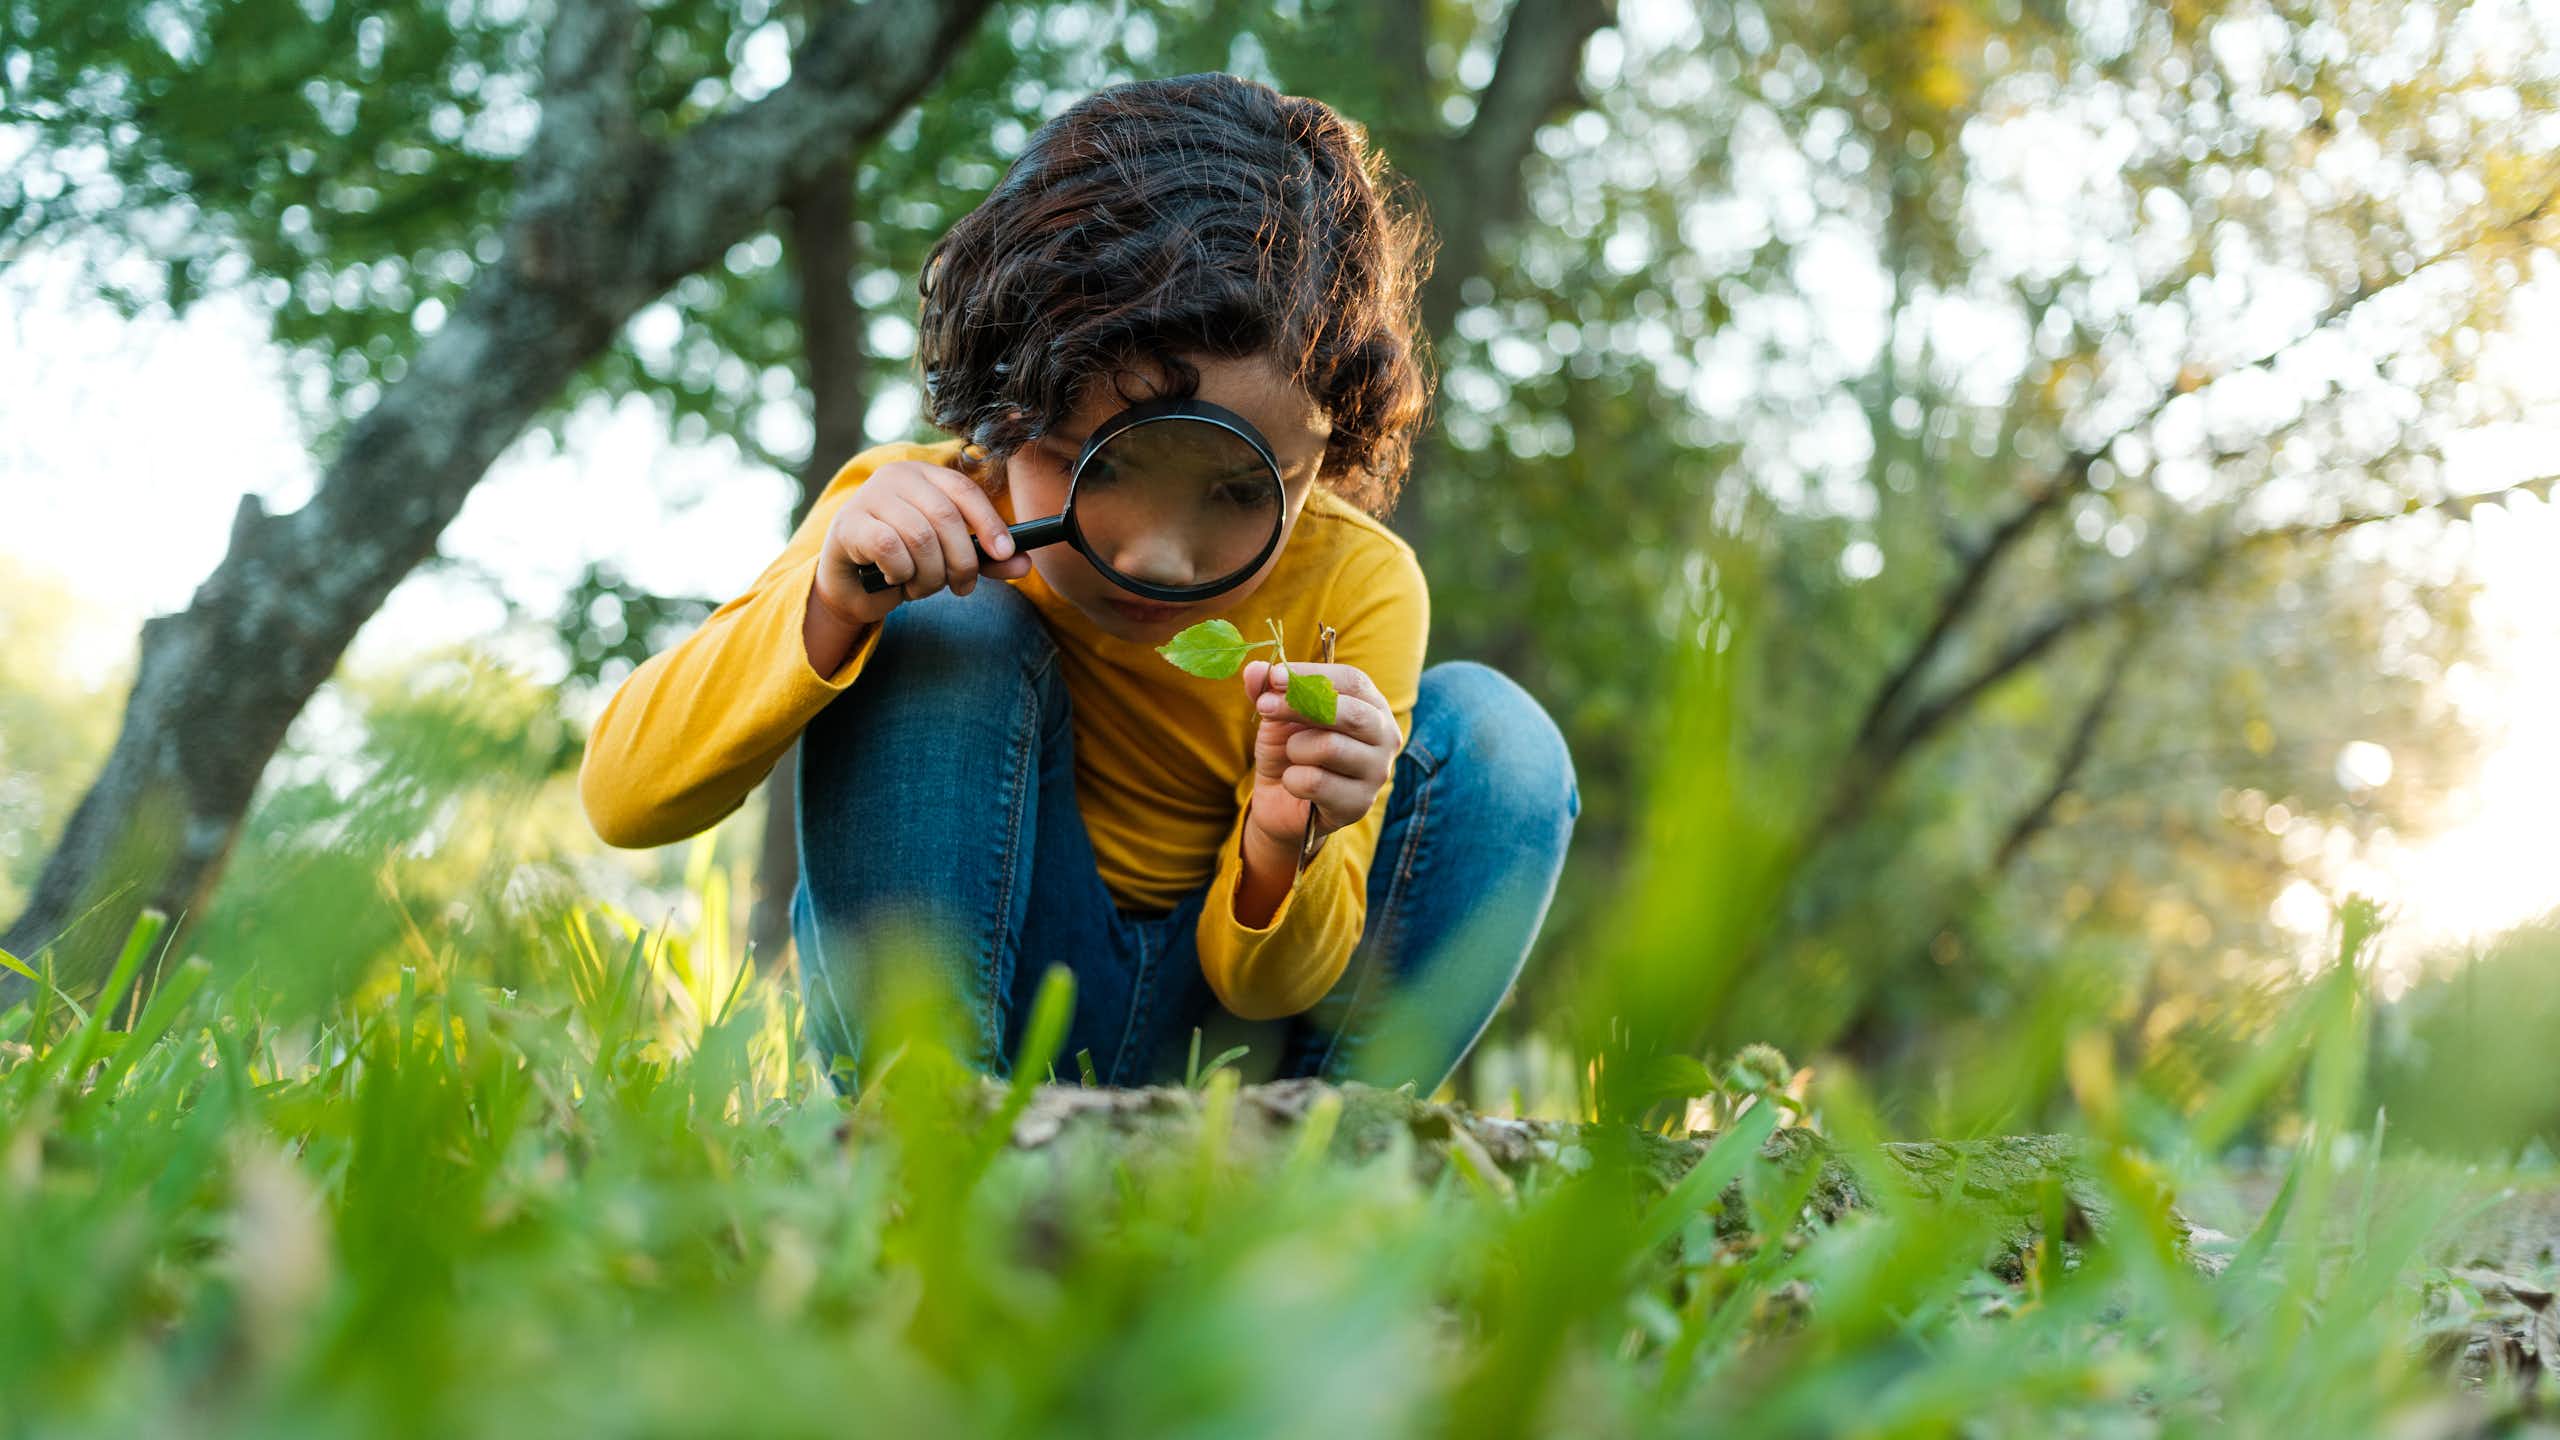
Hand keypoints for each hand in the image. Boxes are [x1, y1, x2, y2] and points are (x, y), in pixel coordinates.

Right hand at [811, 460, 1033, 627]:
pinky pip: (889, 547)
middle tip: (962, 587)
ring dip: (929, 574)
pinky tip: (895, 579)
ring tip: (922, 587)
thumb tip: (1024, 564)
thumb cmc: (905, 562)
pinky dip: (900, 572)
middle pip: (945, 516)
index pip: (964, 490)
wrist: (852, 585)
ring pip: (919, 536)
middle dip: (961, 560)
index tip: (1005, 553)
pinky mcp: (848, 523)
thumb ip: (986, 559)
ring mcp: (869, 496)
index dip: (989, 522)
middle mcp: (895, 476)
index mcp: (924, 474)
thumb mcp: (949, 558)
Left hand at [1239, 657, 1401, 858]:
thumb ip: (1268, 689)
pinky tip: (1294, 783)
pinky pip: (1315, 782)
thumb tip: (1255, 670)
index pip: (1352, 680)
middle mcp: (1385, 736)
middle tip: (1264, 707)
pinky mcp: (1359, 804)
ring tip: (1292, 755)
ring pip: (1330, 747)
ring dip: (1295, 748)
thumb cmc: (1290, 750)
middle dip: (1299, 706)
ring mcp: (1377, 773)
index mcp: (1372, 706)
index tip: (1274, 676)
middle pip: (1349, 712)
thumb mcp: (1277, 714)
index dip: (1312, 675)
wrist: (1282, 802)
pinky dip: (1291, 779)